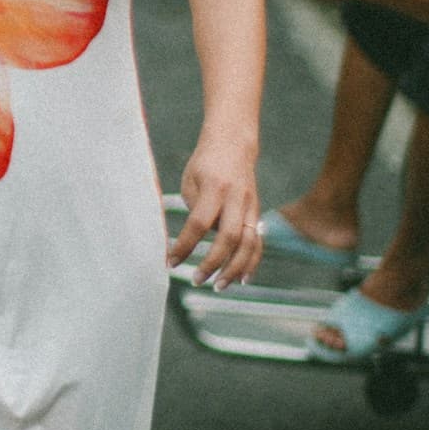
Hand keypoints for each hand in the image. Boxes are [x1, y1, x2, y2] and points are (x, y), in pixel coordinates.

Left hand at [169, 135, 259, 288]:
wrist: (234, 143)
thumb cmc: (205, 163)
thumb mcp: (191, 179)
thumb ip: (195, 210)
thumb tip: (196, 241)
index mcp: (214, 187)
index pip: (198, 223)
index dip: (185, 245)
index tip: (171, 261)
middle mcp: (236, 198)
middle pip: (229, 237)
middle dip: (213, 263)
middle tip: (197, 280)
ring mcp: (250, 206)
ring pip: (248, 243)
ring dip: (234, 269)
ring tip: (219, 286)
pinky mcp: (256, 212)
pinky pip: (257, 242)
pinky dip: (251, 262)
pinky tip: (242, 280)